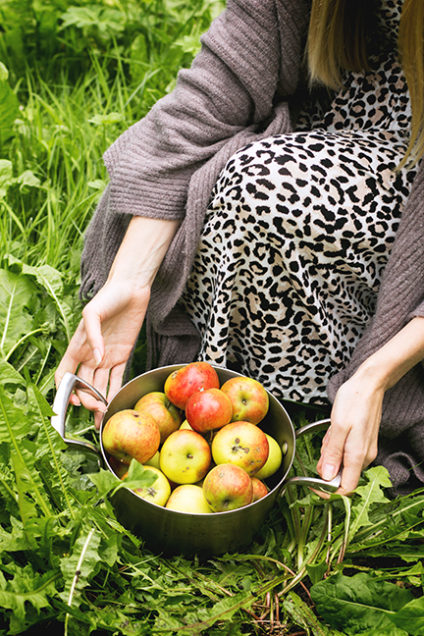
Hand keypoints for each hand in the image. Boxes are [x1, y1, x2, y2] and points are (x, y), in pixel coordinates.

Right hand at [55, 280, 149, 427]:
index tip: (72, 400)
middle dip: (87, 400)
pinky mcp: (123, 355)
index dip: (65, 389)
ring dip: (100, 401)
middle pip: (83, 384)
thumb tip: (96, 358)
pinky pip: (117, 377)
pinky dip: (115, 391)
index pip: (65, 373)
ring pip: (100, 385)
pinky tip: (115, 403)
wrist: (132, 288)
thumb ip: (93, 335)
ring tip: (103, 417)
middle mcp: (90, 354)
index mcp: (77, 345)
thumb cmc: (109, 296)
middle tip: (96, 409)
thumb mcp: (94, 311)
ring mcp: (106, 356)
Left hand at [317, 374, 383, 493]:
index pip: (345, 488)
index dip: (328, 491)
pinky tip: (335, 430)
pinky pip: (345, 451)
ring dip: (330, 450)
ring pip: (341, 461)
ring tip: (332, 432)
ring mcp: (364, 450)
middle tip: (325, 442)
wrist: (368, 385)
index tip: (312, 484)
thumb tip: (326, 477)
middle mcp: (363, 457)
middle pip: (340, 475)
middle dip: (326, 463)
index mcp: (357, 456)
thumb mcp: (337, 426)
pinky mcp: (362, 443)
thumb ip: (332, 453)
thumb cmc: (354, 401)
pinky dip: (335, 443)